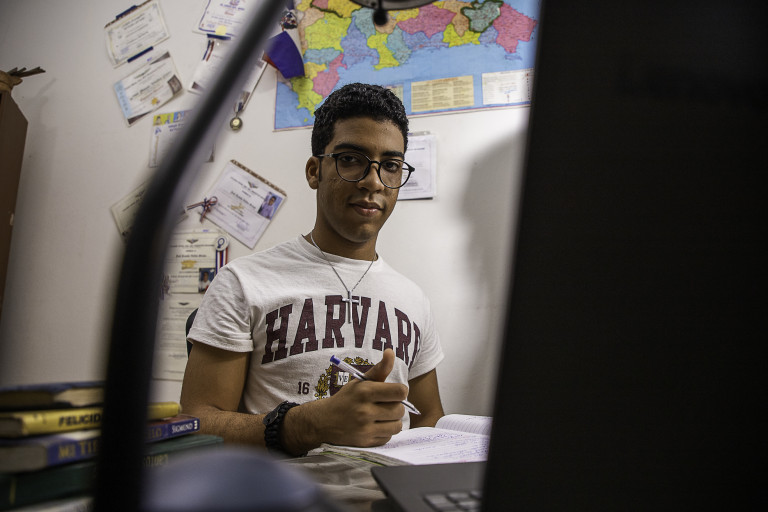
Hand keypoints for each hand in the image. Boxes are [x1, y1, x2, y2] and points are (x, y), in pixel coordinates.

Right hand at [282, 349, 408, 451]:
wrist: (324, 421)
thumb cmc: (347, 398)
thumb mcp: (360, 381)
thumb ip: (380, 368)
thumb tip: (391, 351)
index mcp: (365, 392)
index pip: (400, 392)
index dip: (401, 391)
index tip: (394, 392)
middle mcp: (365, 411)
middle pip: (400, 410)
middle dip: (396, 406)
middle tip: (386, 404)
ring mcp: (365, 429)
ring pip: (397, 426)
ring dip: (393, 421)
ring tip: (382, 416)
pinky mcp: (365, 442)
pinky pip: (388, 437)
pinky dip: (385, 432)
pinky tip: (375, 426)